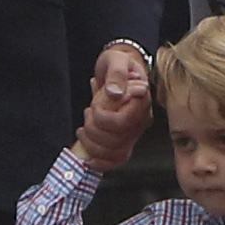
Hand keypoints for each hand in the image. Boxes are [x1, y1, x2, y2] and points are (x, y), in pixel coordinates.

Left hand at [76, 46, 152, 168]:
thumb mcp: (116, 60)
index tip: (94, 105)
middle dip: (94, 130)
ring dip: (93, 145)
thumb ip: (116, 74)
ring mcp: (133, 132)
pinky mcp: (124, 139)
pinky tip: (89, 159)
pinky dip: (103, 164)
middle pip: (119, 140)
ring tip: (82, 129)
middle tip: (86, 114)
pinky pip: (118, 160)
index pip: (125, 121)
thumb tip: (114, 93)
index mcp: (141, 102)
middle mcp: (140, 120)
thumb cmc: (117, 63)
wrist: (117, 68)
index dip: (105, 118)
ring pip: (117, 152)